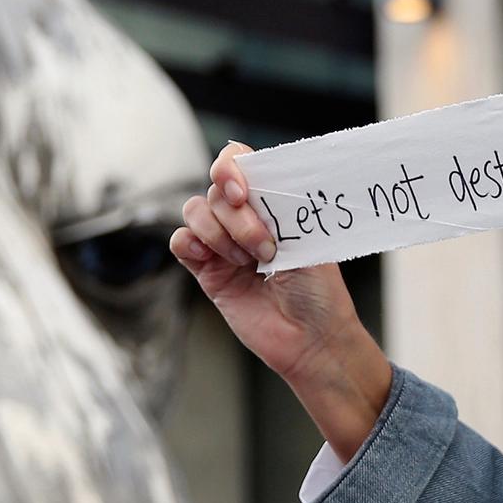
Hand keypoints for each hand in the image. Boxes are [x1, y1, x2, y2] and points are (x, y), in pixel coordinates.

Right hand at [173, 142, 393, 455]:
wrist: (312, 339)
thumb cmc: (320, 291)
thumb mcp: (309, 238)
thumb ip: (278, 205)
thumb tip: (254, 180)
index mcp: (272, 202)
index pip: (238, 162)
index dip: (232, 167)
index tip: (242, 192)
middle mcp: (245, 218)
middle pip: (215, 190)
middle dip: (238, 216)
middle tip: (266, 248)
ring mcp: (223, 244)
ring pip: (195, 211)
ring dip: (220, 234)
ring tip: (249, 262)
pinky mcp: (206, 270)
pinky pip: (181, 242)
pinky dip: (191, 244)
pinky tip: (215, 261)